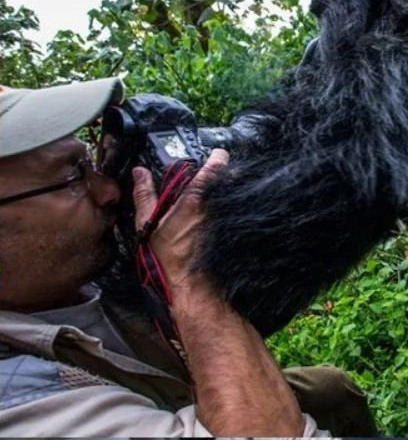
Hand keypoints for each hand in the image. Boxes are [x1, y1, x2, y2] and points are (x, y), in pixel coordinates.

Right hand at [131, 149, 228, 300]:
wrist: (188, 284)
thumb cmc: (167, 257)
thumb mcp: (147, 223)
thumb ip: (144, 194)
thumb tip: (140, 173)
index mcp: (194, 198)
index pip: (216, 165)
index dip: (218, 156)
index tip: (216, 154)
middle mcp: (214, 206)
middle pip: (229, 179)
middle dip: (223, 176)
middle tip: (212, 179)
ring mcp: (226, 219)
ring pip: (233, 196)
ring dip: (227, 194)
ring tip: (216, 199)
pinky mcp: (231, 231)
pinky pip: (235, 213)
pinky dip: (230, 211)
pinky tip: (221, 218)